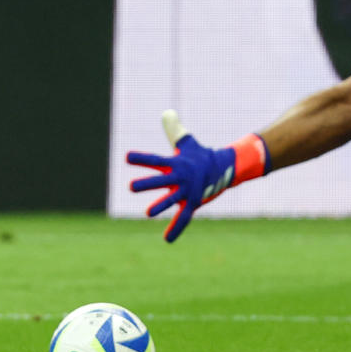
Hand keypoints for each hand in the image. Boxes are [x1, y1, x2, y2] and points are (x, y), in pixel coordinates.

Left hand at [126, 111, 259, 241]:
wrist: (223, 169)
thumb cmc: (199, 156)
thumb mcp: (186, 142)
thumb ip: (174, 130)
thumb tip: (166, 112)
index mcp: (175, 164)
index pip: (155, 160)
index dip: (141, 158)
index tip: (127, 157)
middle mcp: (180, 177)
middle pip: (161, 181)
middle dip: (147, 184)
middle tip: (131, 187)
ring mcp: (186, 191)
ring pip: (172, 200)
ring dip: (161, 206)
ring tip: (148, 213)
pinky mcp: (192, 203)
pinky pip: (184, 218)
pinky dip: (176, 229)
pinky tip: (167, 239)